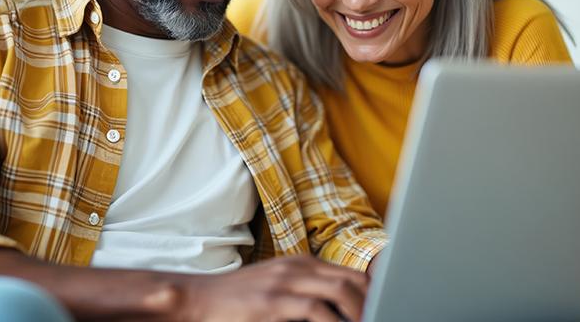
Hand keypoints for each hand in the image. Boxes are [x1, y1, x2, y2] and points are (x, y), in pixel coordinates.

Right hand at [173, 253, 368, 321]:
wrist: (198, 298)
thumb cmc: (238, 299)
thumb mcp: (277, 287)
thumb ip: (307, 291)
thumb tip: (339, 311)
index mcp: (302, 263)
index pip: (350, 275)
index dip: (372, 296)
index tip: (381, 312)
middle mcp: (297, 268)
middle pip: (352, 280)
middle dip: (371, 305)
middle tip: (379, 319)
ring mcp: (285, 282)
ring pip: (340, 291)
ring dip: (358, 313)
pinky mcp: (272, 302)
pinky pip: (315, 310)